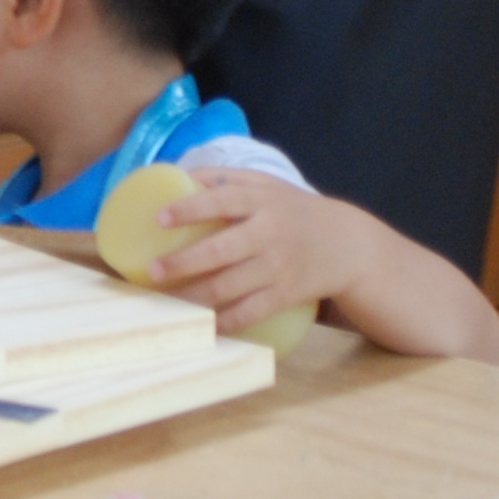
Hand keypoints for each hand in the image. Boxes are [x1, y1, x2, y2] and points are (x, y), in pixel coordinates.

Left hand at [147, 169, 353, 337]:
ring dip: (193, 297)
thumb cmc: (292, 209)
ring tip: (164, 302)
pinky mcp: (284, 296)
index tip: (159, 218)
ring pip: (229, 288)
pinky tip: (200, 326)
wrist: (346, 244)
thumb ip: (223, 177)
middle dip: (183, 263)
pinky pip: (249, 313)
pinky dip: (224, 322)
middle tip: (152, 271)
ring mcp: (276, 268)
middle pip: (220, 251)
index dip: (189, 209)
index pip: (221, 201)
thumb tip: (173, 173)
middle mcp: (267, 234)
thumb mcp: (265, 183)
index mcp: (260, 201)